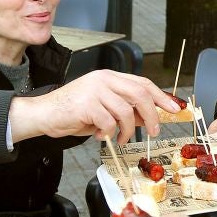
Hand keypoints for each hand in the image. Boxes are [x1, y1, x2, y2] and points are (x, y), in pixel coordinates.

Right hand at [9, 69, 181, 144]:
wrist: (43, 114)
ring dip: (128, 131)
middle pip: (140, 94)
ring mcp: (95, 90)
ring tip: (121, 139)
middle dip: (151, 115)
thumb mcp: (103, 109)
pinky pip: (109, 123)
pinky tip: (101, 136)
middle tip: (153, 131)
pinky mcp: (87, 104)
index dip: (160, 96)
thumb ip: (125, 109)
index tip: (173, 108)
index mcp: (109, 77)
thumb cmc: (71, 112)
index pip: (142, 83)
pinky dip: (109, 134)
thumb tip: (149, 117)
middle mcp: (103, 79)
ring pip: (126, 111)